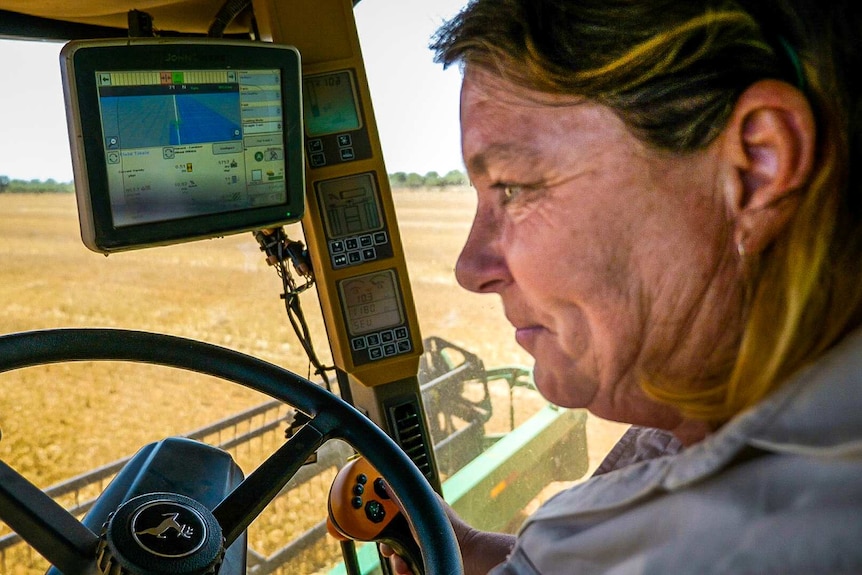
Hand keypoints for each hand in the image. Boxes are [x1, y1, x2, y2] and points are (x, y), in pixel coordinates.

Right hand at [379, 494, 515, 574]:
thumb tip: (385, 482)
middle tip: (391, 548)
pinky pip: (402, 565)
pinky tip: (409, 568)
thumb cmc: (449, 530)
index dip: (377, 515)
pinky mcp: (419, 560)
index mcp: (412, 509)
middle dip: (387, 544)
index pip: (386, 509)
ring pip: (394, 554)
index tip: (371, 521)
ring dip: (396, 560)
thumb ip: (401, 498)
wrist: (467, 557)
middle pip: (387, 535)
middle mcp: (413, 526)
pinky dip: (403, 568)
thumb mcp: (419, 511)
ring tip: (404, 562)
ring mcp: (417, 544)